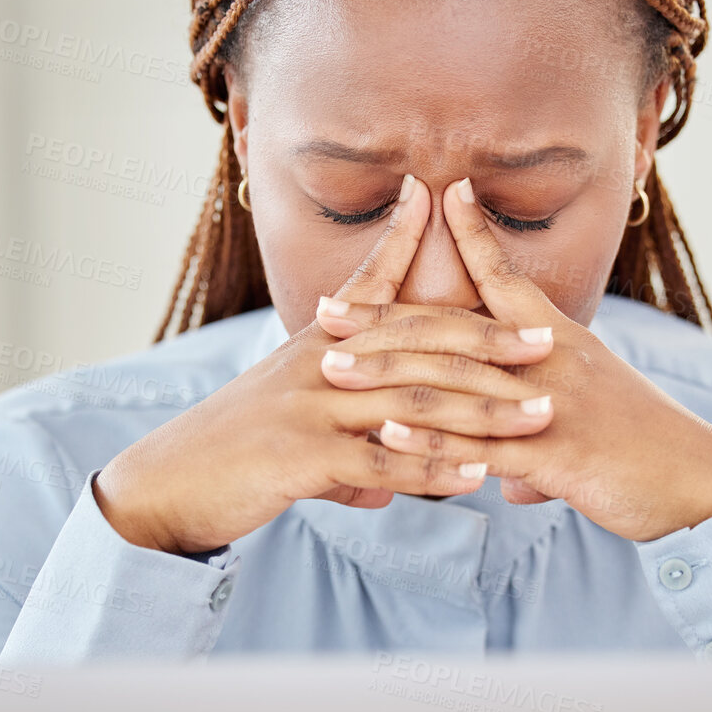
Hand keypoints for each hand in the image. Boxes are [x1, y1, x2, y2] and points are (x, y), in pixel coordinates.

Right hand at [92, 174, 557, 553]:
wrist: (163, 486)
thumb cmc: (228, 461)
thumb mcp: (288, 439)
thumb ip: (342, 458)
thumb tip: (381, 490)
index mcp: (316, 346)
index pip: (377, 292)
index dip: (417, 254)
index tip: (463, 221)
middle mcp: (317, 364)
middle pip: (417, 344)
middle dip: (489, 341)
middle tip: (548, 342)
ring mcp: (309, 408)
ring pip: (413, 402)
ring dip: (483, 410)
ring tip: (539, 414)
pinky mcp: (301, 457)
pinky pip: (383, 463)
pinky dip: (434, 469)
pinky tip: (476, 478)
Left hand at [325, 177, 711, 541]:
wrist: (706, 486)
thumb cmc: (651, 458)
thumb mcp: (594, 437)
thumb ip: (544, 450)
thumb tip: (517, 482)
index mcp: (561, 344)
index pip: (510, 276)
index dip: (473, 233)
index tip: (437, 192)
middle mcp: (553, 361)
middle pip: (458, 328)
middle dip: (386, 317)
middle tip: (324, 308)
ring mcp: (554, 404)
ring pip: (459, 383)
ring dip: (390, 373)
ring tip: (333, 367)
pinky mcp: (559, 455)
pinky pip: (483, 445)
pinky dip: (431, 441)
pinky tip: (386, 437)